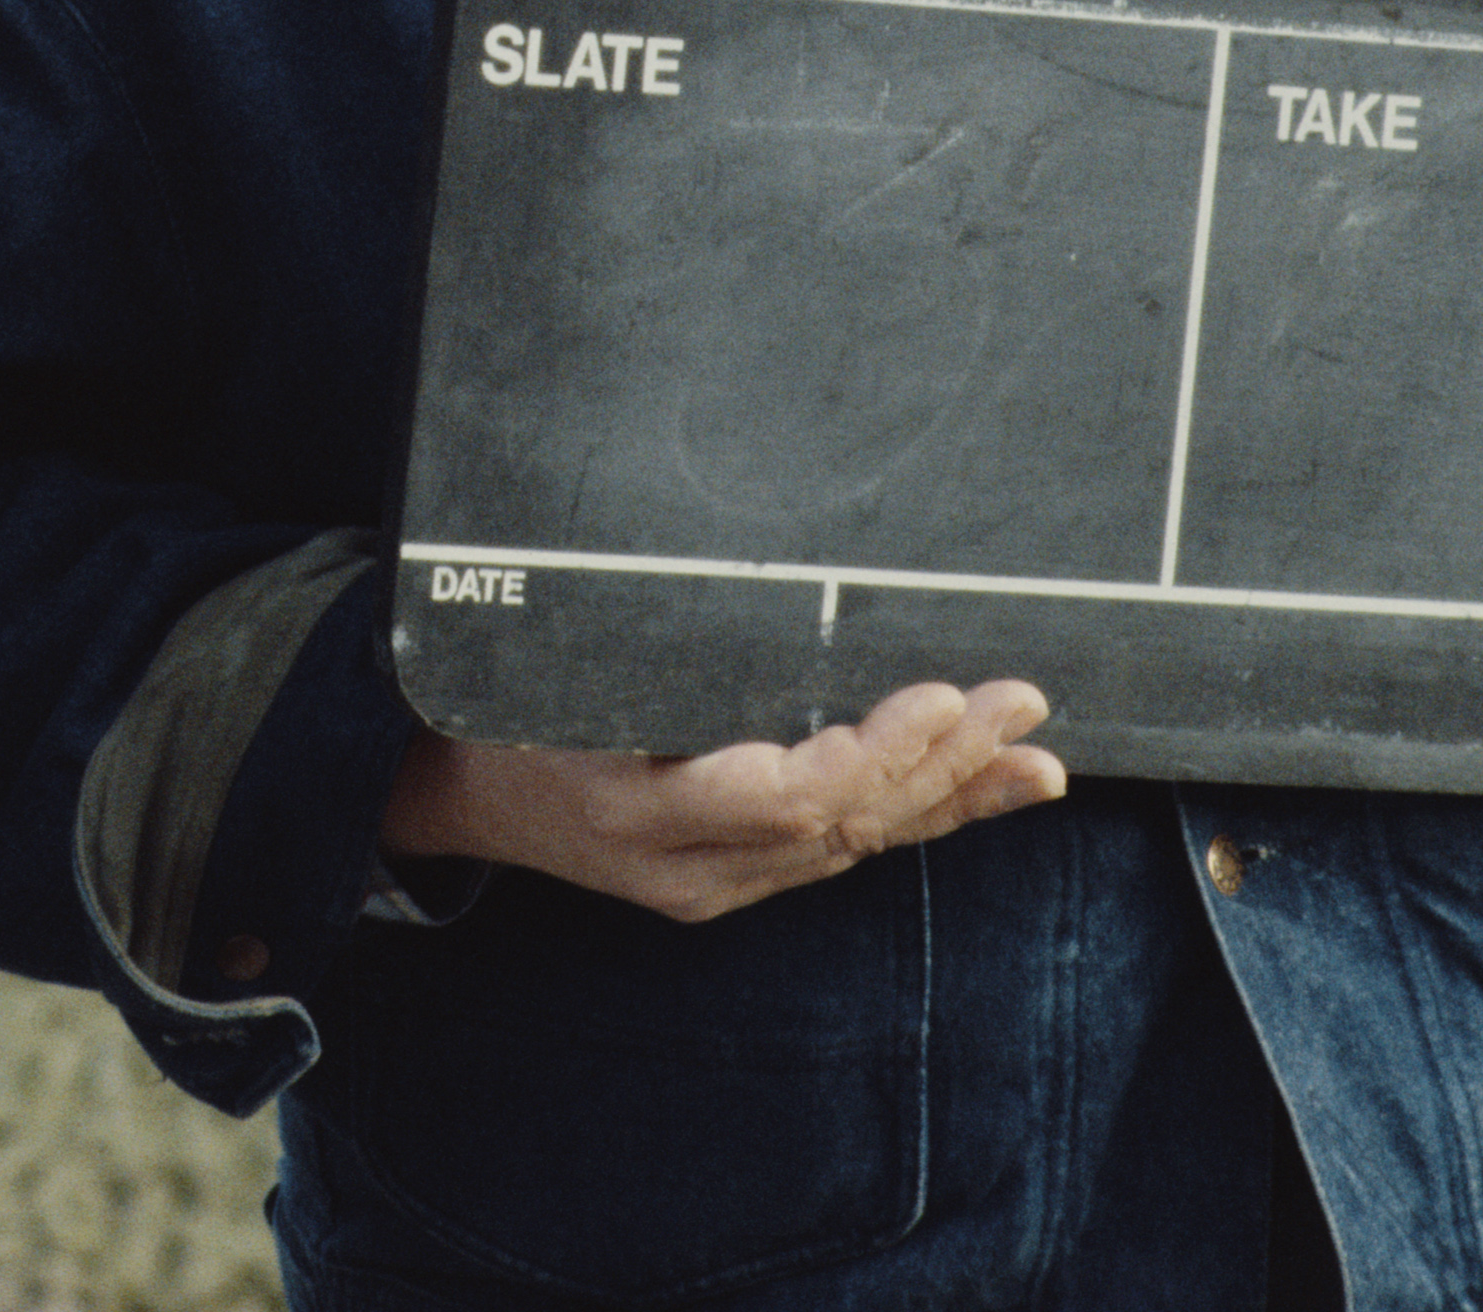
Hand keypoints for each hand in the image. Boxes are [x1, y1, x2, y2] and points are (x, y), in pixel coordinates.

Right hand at [375, 679, 1063, 925]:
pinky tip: (1001, 791)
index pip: (776, 798)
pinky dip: (930, 819)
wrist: (451, 790)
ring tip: (1031, 748)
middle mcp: (683, 865)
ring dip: (950, 792)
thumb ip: (642, 651)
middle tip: (1010, 705)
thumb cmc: (497, 706)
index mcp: (632, 810)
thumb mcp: (547, 668)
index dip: (864, 754)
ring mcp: (711, 883)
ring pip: (853, 844)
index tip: (930, 700)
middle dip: (934, 766)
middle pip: (834, 825)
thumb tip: (756, 600)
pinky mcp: (733, 880)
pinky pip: (845, 851)